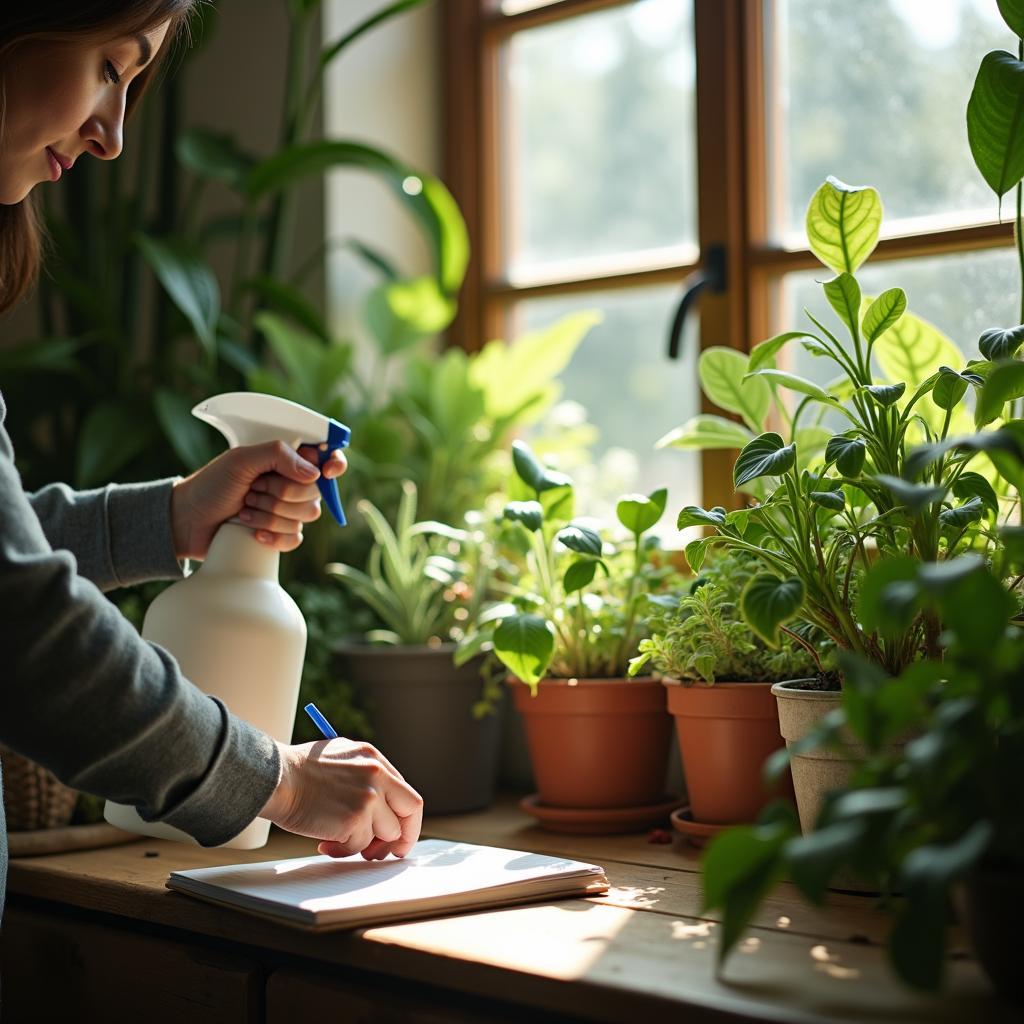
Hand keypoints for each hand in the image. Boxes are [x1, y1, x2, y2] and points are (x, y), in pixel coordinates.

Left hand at [170, 442, 346, 560]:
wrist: (189, 521)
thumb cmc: (211, 485)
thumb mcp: (241, 460)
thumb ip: (278, 455)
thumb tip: (314, 473)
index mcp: (286, 459)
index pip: (326, 457)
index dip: (334, 463)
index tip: (327, 471)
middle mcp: (292, 483)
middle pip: (316, 492)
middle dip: (281, 492)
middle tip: (253, 488)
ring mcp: (288, 511)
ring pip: (307, 517)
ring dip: (271, 514)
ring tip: (245, 508)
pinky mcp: (281, 535)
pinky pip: (296, 539)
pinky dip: (273, 536)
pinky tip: (253, 532)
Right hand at [260, 739, 423, 859]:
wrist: (274, 778)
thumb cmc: (297, 771)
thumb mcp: (340, 758)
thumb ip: (364, 776)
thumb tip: (380, 807)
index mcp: (373, 758)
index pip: (405, 792)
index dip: (402, 817)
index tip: (395, 833)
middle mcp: (377, 775)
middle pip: (411, 812)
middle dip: (402, 837)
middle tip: (384, 852)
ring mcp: (369, 797)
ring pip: (384, 834)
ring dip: (362, 845)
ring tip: (336, 841)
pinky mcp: (355, 819)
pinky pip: (359, 846)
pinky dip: (343, 849)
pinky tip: (324, 841)